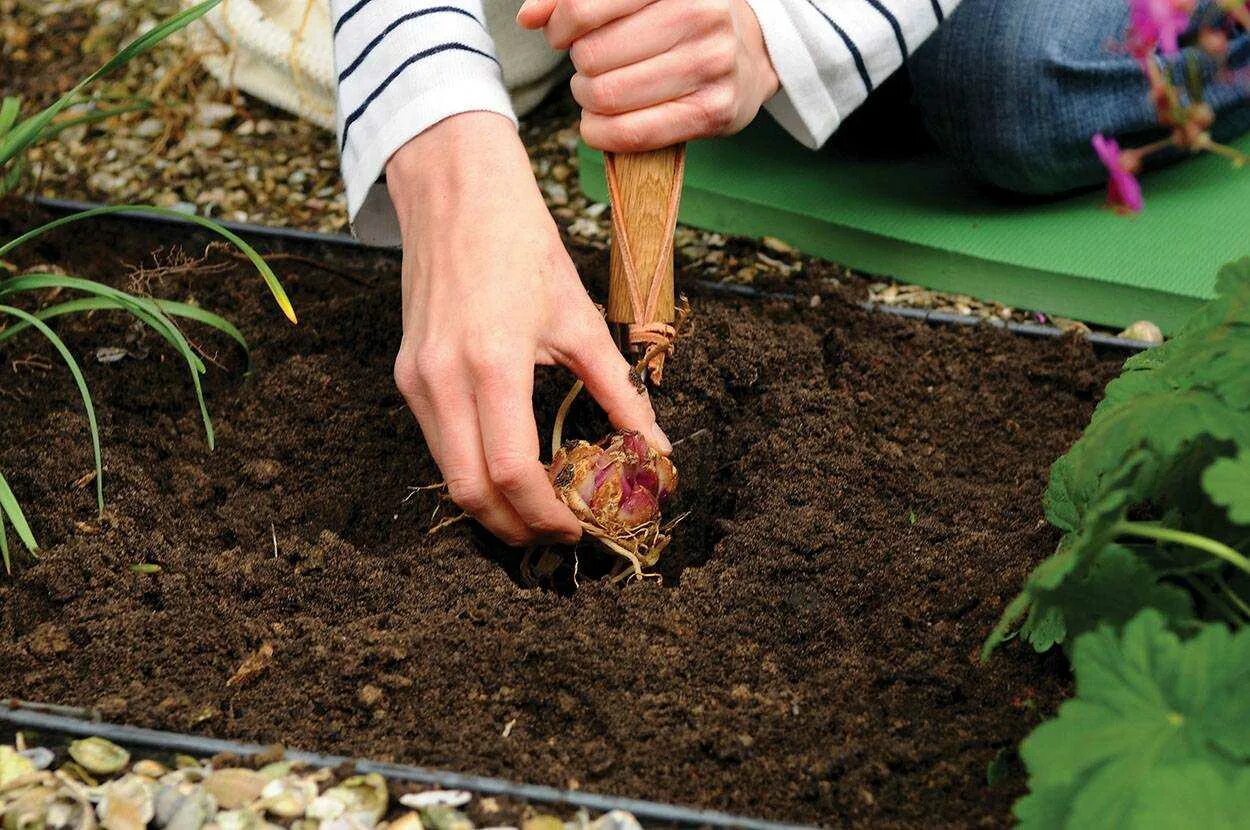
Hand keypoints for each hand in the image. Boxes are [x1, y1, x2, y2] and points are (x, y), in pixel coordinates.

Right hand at [387, 112, 669, 546]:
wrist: (458, 191)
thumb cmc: (524, 245)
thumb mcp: (581, 320)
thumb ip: (620, 392)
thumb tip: (657, 448)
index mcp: (492, 364)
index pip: (512, 474)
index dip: (546, 515)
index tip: (579, 527)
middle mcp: (442, 379)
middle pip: (470, 492)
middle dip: (514, 527)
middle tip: (557, 533)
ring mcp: (417, 379)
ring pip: (448, 474)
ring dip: (492, 504)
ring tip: (539, 505)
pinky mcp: (406, 373)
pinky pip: (437, 442)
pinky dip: (472, 469)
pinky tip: (508, 465)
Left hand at [517, 0, 778, 151]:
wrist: (751, 53)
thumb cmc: (678, 18)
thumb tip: (529, 18)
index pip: (585, 6)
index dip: (560, 25)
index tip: (562, 34)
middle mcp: (699, 13)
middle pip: (592, 56)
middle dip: (578, 67)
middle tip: (589, 67)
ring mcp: (711, 63)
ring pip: (609, 96)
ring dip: (587, 101)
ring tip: (596, 93)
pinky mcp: (714, 110)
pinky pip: (634, 132)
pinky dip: (601, 133)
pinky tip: (598, 125)